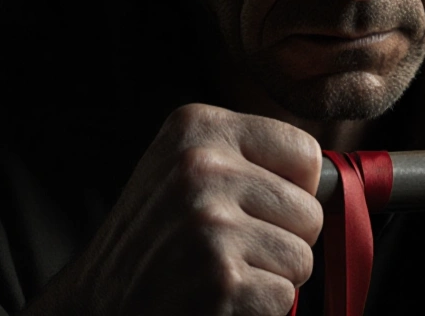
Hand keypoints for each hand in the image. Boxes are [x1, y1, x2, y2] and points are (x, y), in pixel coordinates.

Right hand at [24, 103, 323, 315]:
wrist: (96, 306)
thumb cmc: (153, 241)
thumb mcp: (183, 168)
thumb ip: (246, 158)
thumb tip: (328, 176)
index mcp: (197, 128)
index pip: (303, 153)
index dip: (291, 190)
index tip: (253, 207)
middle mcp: (201, 168)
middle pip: (309, 210)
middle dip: (281, 239)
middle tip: (227, 250)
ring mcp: (210, 224)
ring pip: (302, 257)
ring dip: (269, 276)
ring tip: (219, 272)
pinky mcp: (221, 280)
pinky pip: (285, 295)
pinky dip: (258, 308)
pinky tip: (216, 299)